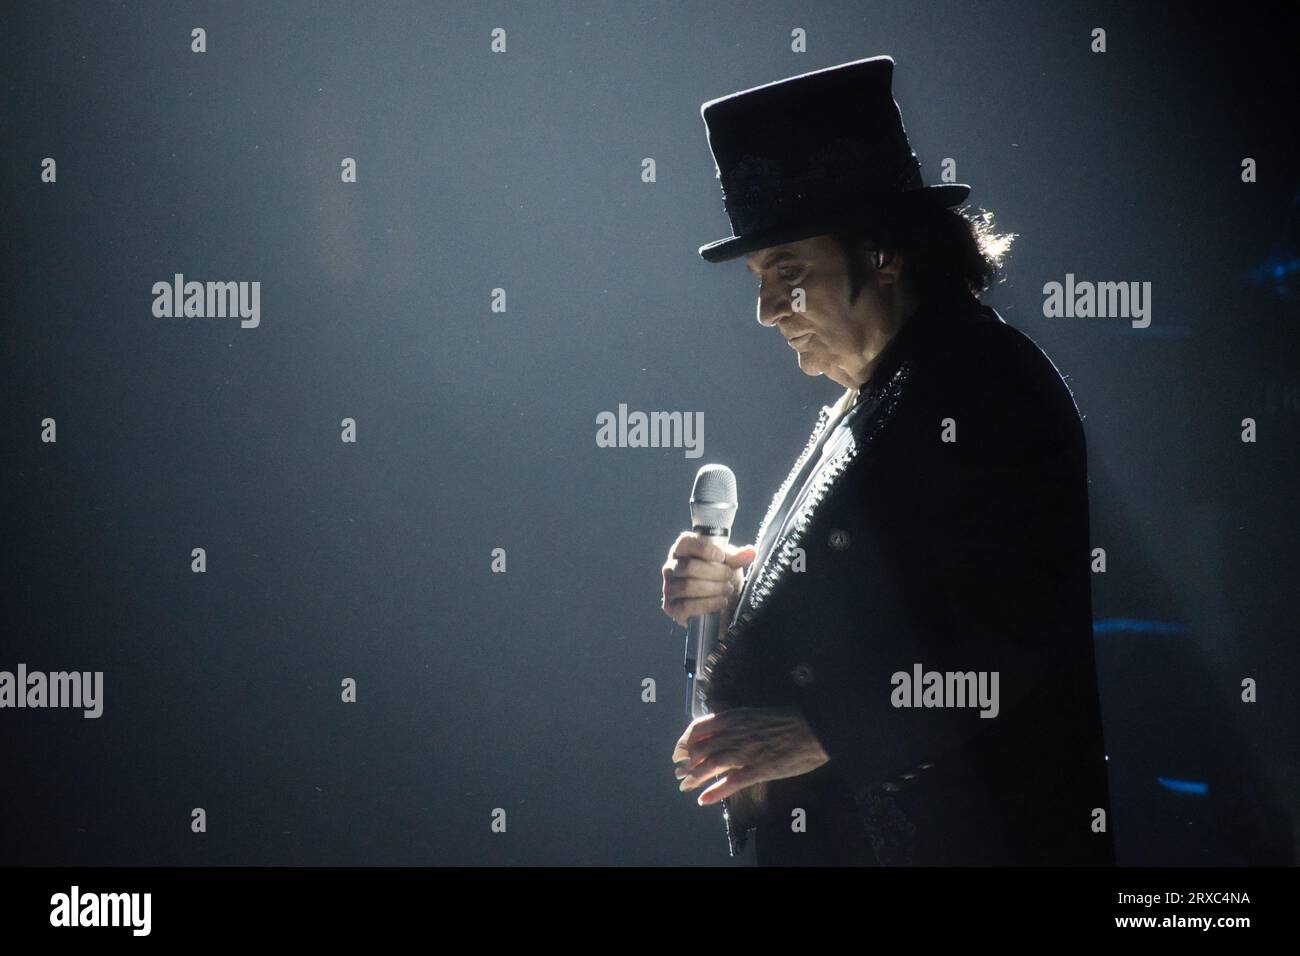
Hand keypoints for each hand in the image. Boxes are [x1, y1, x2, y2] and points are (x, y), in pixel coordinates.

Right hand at [661, 532, 756, 627]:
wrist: (718, 606)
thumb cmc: (719, 578)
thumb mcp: (729, 564)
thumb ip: (737, 557)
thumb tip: (751, 552)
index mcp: (682, 551)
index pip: (685, 542)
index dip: (704, 549)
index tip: (721, 556)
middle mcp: (671, 568)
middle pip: (689, 567)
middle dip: (715, 572)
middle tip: (729, 575)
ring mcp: (669, 588)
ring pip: (688, 586)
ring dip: (713, 588)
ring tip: (727, 589)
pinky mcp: (672, 608)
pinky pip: (687, 606)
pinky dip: (708, 604)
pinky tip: (721, 601)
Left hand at [671, 706, 829, 804]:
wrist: (814, 728)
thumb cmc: (787, 720)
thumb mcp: (755, 714)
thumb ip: (736, 723)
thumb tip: (718, 731)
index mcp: (734, 718)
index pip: (699, 728)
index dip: (685, 742)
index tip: (680, 751)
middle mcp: (736, 734)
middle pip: (700, 749)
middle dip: (686, 762)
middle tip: (679, 772)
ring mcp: (747, 752)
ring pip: (711, 765)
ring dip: (694, 777)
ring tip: (684, 785)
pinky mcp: (759, 769)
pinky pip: (732, 782)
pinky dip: (716, 791)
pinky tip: (704, 799)